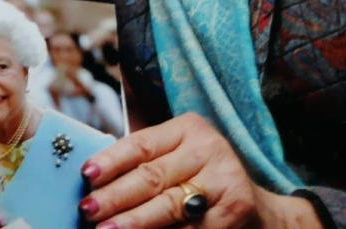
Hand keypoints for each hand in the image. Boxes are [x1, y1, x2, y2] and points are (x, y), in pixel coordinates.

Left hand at [77, 113, 322, 227]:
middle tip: (88, 210)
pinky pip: (192, 228)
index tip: (86, 174)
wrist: (259, 210)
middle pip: (152, 176)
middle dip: (115, 196)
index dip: (111, 160)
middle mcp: (207, 147)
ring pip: (170, 204)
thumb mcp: (176, 160)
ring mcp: (225, 177)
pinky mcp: (237, 207)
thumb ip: (143, 164)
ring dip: (135, 221)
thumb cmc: (200, 181)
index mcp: (186, 128)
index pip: (141, 144)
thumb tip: (94, 181)